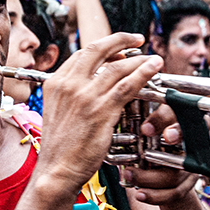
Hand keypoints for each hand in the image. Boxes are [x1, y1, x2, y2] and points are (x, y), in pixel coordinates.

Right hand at [38, 33, 163, 194]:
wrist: (55, 170)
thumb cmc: (59, 147)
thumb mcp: (58, 111)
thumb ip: (72, 94)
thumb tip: (95, 83)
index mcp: (56, 83)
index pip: (83, 54)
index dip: (104, 48)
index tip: (118, 49)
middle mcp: (69, 85)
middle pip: (98, 50)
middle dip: (120, 40)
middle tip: (136, 39)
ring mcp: (85, 96)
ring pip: (117, 67)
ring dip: (138, 59)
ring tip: (153, 58)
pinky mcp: (101, 111)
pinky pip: (127, 86)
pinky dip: (143, 73)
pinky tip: (153, 68)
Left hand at [126, 106, 196, 204]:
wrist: (167, 169)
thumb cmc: (154, 138)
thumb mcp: (148, 123)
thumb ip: (140, 117)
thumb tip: (119, 107)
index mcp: (181, 119)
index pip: (177, 113)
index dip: (163, 120)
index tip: (145, 129)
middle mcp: (192, 141)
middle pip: (187, 140)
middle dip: (170, 141)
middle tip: (146, 150)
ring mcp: (192, 164)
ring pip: (176, 172)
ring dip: (149, 176)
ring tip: (129, 173)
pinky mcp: (187, 184)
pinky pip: (174, 192)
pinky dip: (155, 195)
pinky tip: (140, 194)